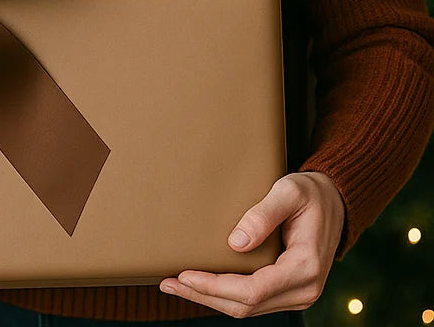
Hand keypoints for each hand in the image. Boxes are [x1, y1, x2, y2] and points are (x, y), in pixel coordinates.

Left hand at [159, 170, 344, 317]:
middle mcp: (304, 289)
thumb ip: (264, 214)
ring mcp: (298, 294)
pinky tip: (201, 285)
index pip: (253, 289)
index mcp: (305, 266)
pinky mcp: (289, 291)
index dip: (215, 286)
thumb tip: (235, 243)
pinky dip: (225, 296)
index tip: (184, 275)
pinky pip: (254, 300)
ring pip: (248, 308)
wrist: (334, 202)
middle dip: (204, 296)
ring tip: (175, 285)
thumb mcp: (289, 192)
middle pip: (246, 305)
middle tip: (167, 283)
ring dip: (210, 299)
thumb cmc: (309, 193)